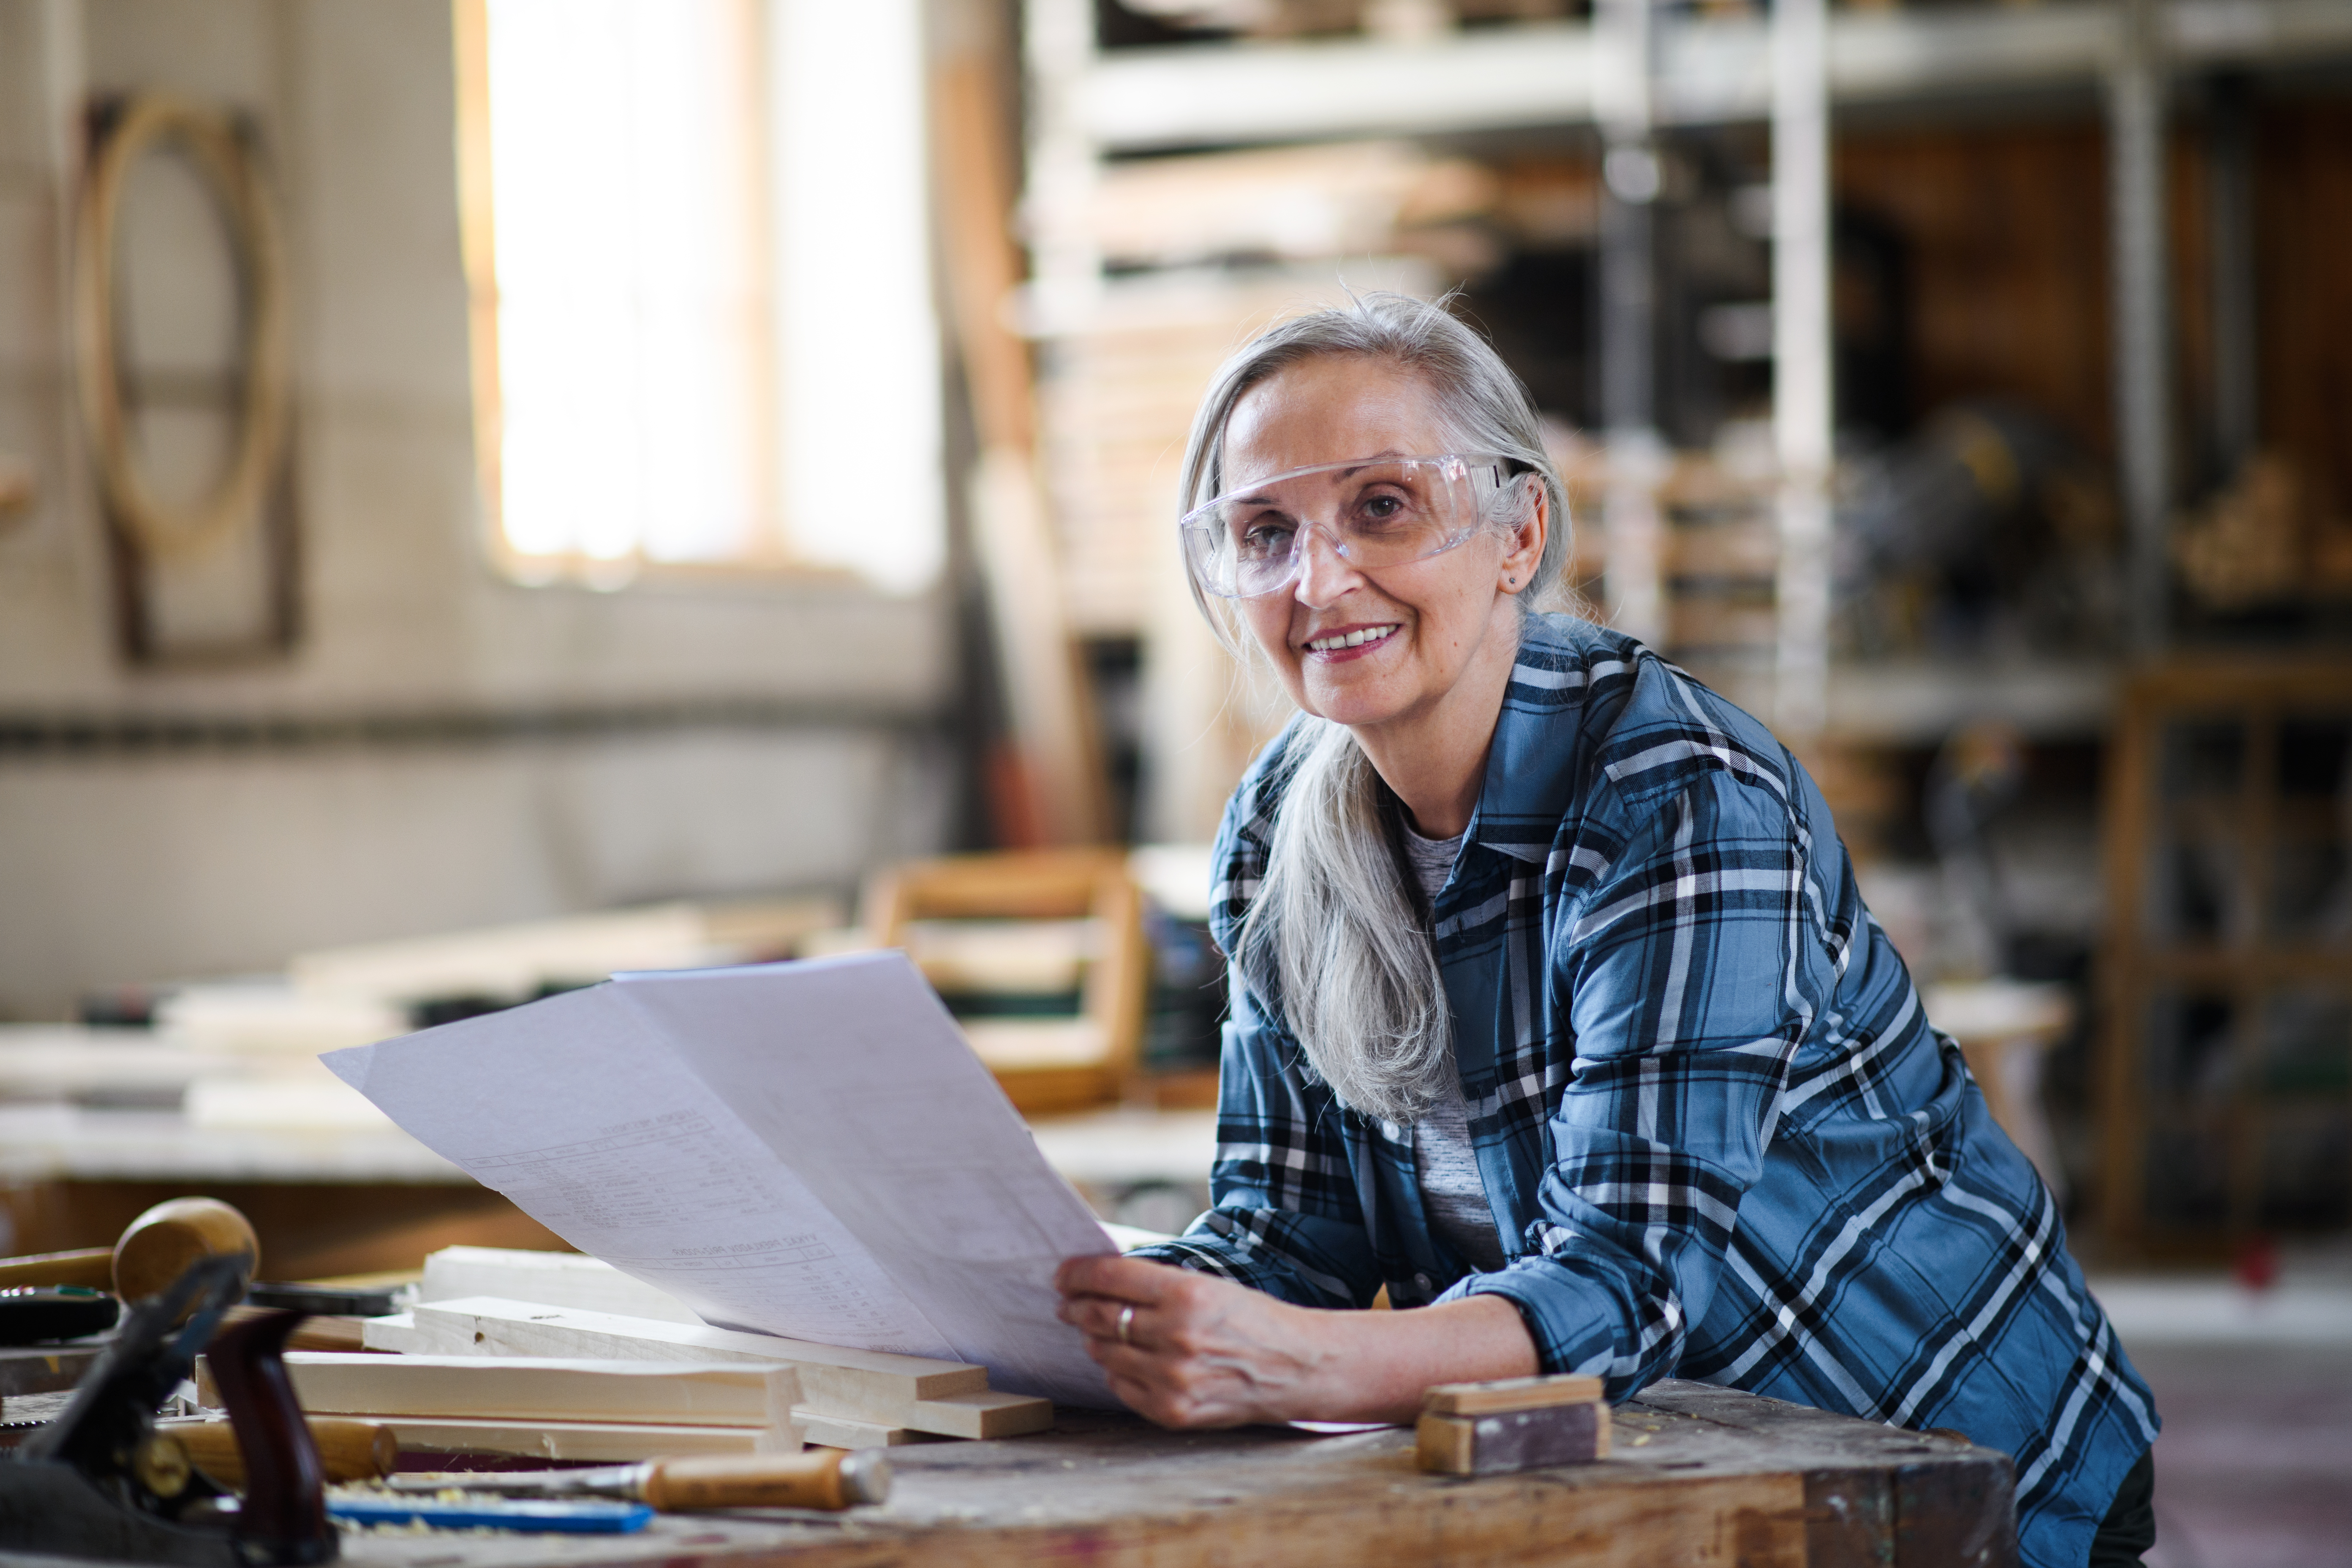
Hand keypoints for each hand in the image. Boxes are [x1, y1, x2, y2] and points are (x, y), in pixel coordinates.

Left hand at [1054, 1254, 1336, 1426]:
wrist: (1295, 1368)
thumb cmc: (1252, 1319)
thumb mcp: (1208, 1285)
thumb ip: (1155, 1283)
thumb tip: (1099, 1279)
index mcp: (1187, 1295)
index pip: (1109, 1278)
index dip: (1077, 1274)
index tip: (1063, 1274)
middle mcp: (1176, 1337)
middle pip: (1098, 1316)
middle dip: (1075, 1305)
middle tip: (1067, 1301)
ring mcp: (1172, 1379)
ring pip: (1103, 1352)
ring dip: (1093, 1338)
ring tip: (1095, 1330)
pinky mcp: (1172, 1411)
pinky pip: (1120, 1386)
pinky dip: (1115, 1370)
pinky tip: (1124, 1359)